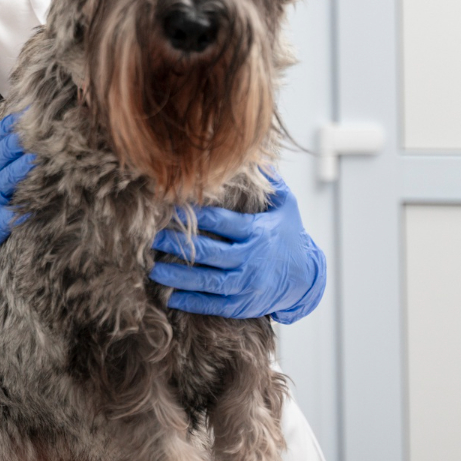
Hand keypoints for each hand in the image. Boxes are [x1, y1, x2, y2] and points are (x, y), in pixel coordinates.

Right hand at [0, 114, 35, 303]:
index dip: (13, 122)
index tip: (30, 109)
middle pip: (2, 151)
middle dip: (20, 138)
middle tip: (39, 126)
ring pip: (7, 177)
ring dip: (22, 168)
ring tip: (38, 157)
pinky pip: (10, 214)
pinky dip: (23, 210)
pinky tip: (36, 206)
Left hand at [149, 174, 325, 323]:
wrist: (306, 278)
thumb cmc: (290, 236)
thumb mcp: (287, 206)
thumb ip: (270, 183)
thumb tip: (255, 155)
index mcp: (258, 232)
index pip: (222, 222)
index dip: (196, 216)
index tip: (171, 209)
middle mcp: (251, 259)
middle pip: (209, 252)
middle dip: (179, 245)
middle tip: (154, 237)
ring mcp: (247, 284)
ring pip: (209, 281)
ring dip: (179, 277)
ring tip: (155, 270)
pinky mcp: (244, 304)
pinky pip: (215, 305)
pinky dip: (193, 303)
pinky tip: (171, 298)